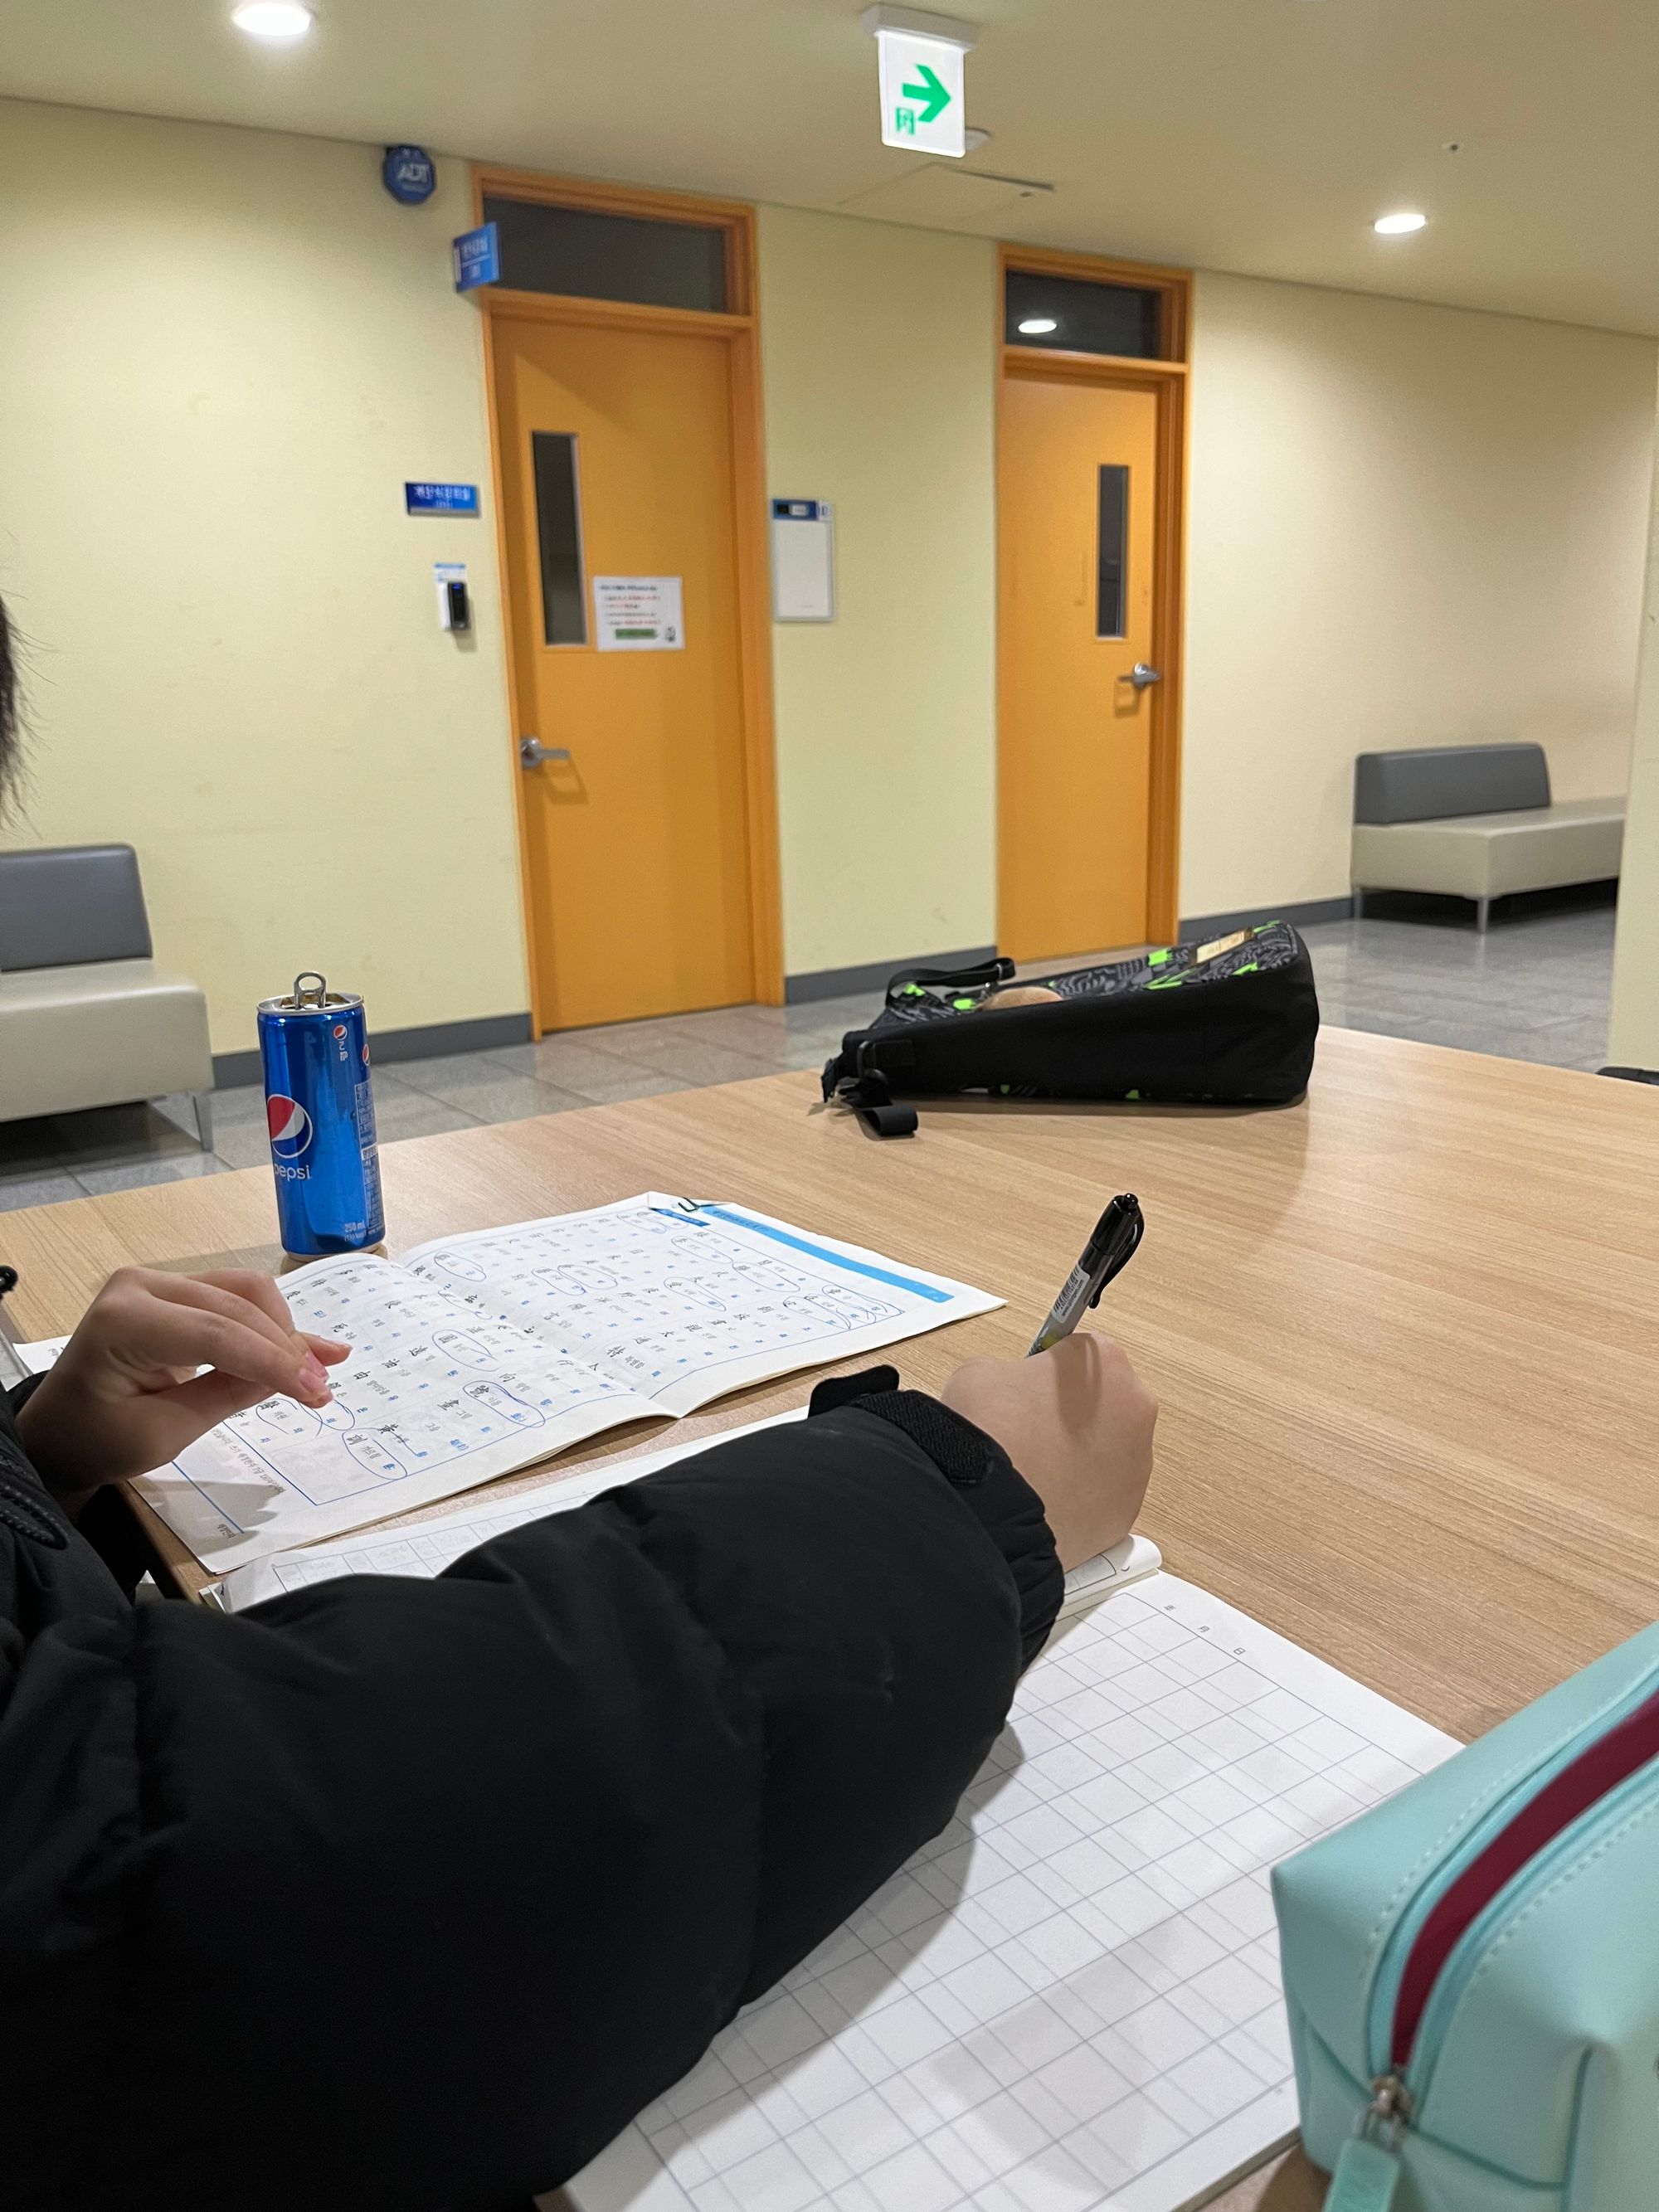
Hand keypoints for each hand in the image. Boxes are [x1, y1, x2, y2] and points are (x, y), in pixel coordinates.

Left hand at [16, 1267, 350, 1503]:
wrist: (60, 1431)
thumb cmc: (97, 1440)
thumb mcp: (162, 1433)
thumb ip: (226, 1397)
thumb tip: (293, 1377)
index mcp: (123, 1322)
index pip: (216, 1333)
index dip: (273, 1361)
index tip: (315, 1392)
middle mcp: (140, 1286)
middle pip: (237, 1305)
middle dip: (285, 1348)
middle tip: (319, 1389)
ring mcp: (158, 1283)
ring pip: (245, 1293)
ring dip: (285, 1332)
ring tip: (318, 1372)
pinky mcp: (175, 1291)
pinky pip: (235, 1299)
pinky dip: (273, 1324)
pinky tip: (315, 1345)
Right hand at [943, 1333, 1156, 1570]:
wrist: (991, 1504)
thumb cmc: (990, 1429)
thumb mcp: (982, 1371)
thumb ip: (1011, 1372)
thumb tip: (1013, 1391)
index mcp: (1107, 1364)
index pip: (1080, 1356)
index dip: (1049, 1371)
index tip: (1031, 1386)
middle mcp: (1135, 1410)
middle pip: (1103, 1404)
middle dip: (1072, 1415)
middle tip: (1030, 1430)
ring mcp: (1137, 1466)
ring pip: (1107, 1452)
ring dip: (1079, 1456)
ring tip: (1034, 1470)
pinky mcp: (1127, 1511)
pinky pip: (1103, 1495)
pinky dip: (1080, 1496)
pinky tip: (1044, 1497)